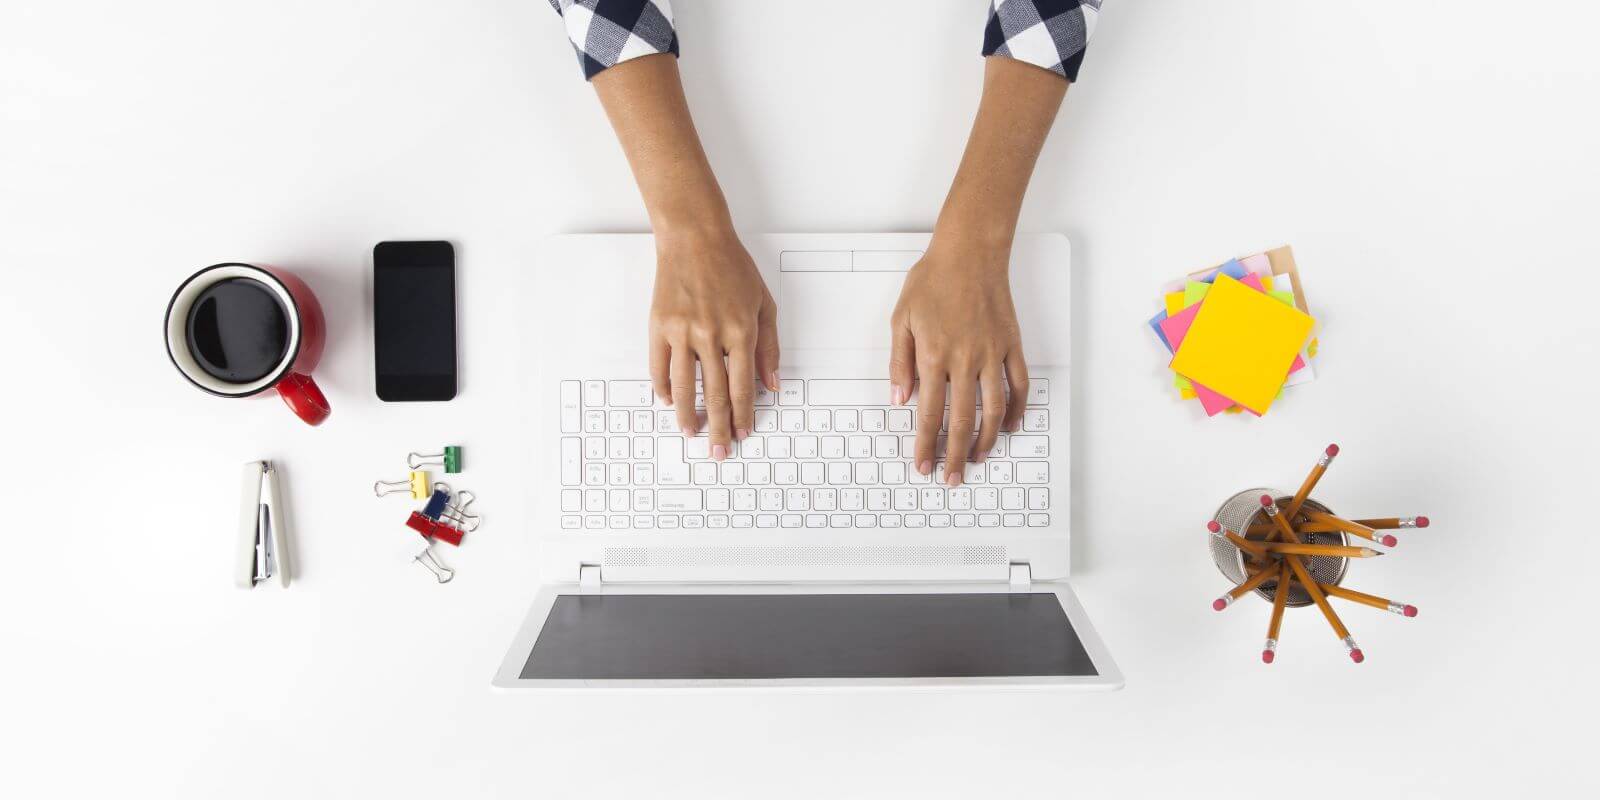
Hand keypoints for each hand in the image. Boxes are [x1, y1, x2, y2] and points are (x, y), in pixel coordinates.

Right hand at [650, 229, 779, 459]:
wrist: (694, 238)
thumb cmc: (733, 268)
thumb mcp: (763, 304)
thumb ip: (769, 347)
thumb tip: (773, 384)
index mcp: (740, 331)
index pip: (742, 386)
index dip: (743, 414)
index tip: (744, 433)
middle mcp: (710, 335)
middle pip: (714, 394)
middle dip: (719, 427)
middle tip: (718, 451)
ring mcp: (682, 332)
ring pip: (684, 387)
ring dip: (687, 415)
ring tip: (690, 433)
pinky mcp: (659, 326)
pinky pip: (659, 367)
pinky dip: (663, 388)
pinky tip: (669, 402)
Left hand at [889, 238, 1027, 485]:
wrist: (969, 252)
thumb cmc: (932, 281)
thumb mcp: (901, 319)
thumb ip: (900, 362)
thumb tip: (900, 398)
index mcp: (934, 356)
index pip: (928, 413)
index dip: (925, 444)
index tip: (923, 465)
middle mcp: (966, 360)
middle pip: (962, 421)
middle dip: (956, 455)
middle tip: (953, 478)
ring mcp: (992, 354)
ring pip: (994, 409)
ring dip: (987, 439)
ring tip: (979, 458)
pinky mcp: (1012, 346)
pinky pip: (1019, 385)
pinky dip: (1017, 410)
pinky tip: (1009, 426)